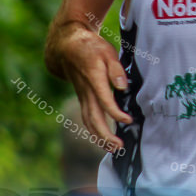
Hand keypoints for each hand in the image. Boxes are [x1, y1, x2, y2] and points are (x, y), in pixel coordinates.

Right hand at [57, 25, 132, 152]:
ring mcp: (82, 97)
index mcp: (94, 78)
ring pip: (88, 122)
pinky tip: (102, 140)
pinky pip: (86, 119)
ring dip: (99, 137)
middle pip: (94, 118)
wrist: (67, 47)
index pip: (104, 100)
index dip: (116, 113)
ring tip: (113, 148)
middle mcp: (86, 92)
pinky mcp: (82, 99)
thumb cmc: (91, 48)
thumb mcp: (107, 52)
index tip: (128, 120)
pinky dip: (94, 132)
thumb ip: (116, 70)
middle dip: (106, 134)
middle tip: (119, 146)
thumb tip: (123, 87)